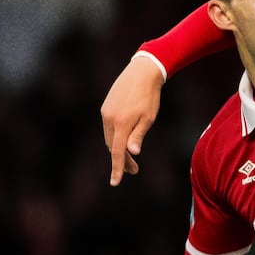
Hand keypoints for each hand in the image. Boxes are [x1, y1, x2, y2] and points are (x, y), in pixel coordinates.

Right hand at [100, 55, 164, 185]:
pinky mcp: (106, 106)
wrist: (142, 72)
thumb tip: (131, 153)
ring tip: (131, 157)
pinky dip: (115, 136)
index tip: (115, 183)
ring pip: (109, 137)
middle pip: (112, 146)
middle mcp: (109, 118)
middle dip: (121, 160)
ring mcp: (105, 112)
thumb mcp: (148, 118)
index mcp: (120, 123)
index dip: (117, 168)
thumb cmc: (150, 96)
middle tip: (135, 171)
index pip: (116, 152)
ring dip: (118, 148)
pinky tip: (125, 138)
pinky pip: (108, 127)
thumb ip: (138, 136)